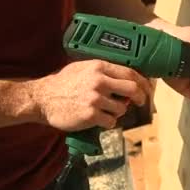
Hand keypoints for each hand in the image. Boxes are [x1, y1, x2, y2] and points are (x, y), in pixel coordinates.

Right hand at [29, 60, 151, 130]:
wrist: (42, 98)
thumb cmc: (63, 84)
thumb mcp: (83, 68)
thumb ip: (104, 72)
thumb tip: (128, 78)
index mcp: (99, 67)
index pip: (130, 72)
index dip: (143, 82)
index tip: (148, 89)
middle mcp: (99, 81)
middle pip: (132, 89)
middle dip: (141, 98)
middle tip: (142, 103)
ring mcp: (95, 98)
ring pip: (122, 109)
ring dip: (118, 112)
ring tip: (105, 111)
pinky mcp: (91, 115)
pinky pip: (111, 122)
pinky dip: (108, 123)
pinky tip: (97, 119)